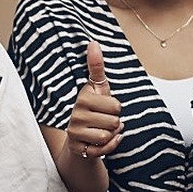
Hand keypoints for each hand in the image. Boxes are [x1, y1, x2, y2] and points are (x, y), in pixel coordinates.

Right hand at [66, 41, 122, 159]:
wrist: (81, 138)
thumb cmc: (94, 110)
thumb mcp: (98, 89)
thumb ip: (97, 66)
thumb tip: (93, 42)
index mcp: (83, 97)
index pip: (116, 106)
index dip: (116, 108)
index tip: (105, 107)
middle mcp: (76, 114)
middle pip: (114, 122)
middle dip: (115, 124)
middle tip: (104, 121)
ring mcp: (75, 132)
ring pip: (109, 135)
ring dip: (112, 136)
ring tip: (102, 131)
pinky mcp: (78, 148)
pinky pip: (104, 149)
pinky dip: (110, 146)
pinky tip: (104, 142)